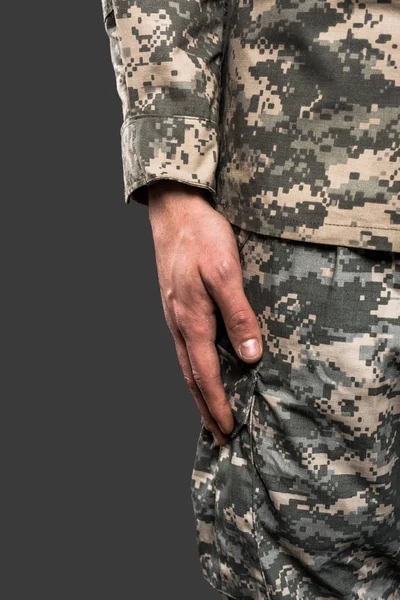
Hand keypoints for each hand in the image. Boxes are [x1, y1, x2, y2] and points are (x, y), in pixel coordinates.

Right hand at [148, 180, 262, 444]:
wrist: (175, 211)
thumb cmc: (201, 238)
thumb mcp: (225, 272)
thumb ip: (237, 314)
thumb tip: (250, 355)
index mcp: (191, 320)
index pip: (205, 374)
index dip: (217, 404)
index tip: (228, 429)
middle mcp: (179, 324)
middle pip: (191, 377)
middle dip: (205, 409)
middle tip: (217, 436)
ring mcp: (175, 316)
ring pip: (186, 365)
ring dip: (198, 393)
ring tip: (209, 413)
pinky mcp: (177, 306)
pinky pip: (185, 348)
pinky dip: (193, 370)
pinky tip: (200, 370)